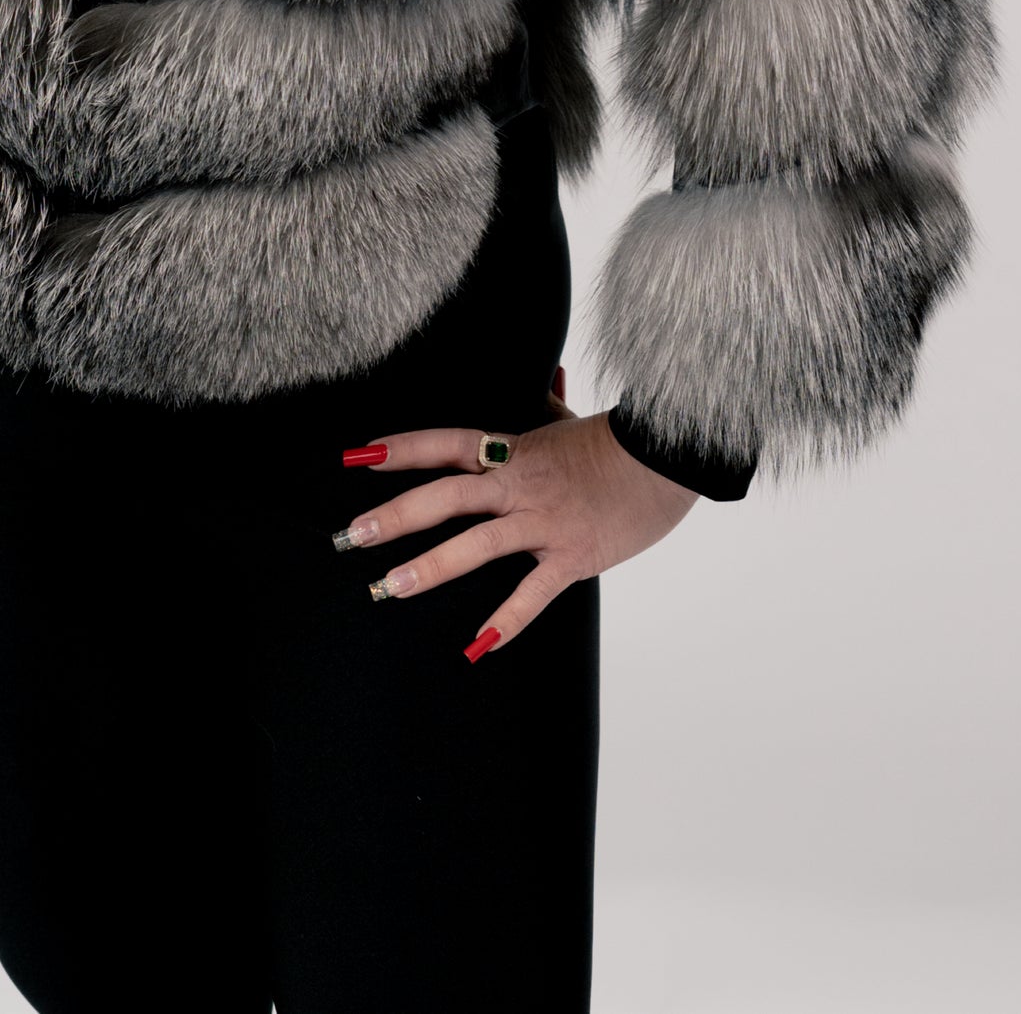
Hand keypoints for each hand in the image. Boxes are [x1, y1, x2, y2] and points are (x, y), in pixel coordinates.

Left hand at [335, 367, 697, 660]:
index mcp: (514, 450)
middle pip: (446, 496)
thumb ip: (551, 403)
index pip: (446, 445)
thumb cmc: (619, 442)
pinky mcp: (571, 557)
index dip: (401, 449)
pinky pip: (533, 594)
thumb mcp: (574, 419)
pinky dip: (505, 623)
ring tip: (388, 587)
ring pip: (477, 545)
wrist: (669, 458)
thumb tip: (549, 373)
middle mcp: (519, 485)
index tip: (357, 457)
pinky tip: (475, 647)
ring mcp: (543, 523)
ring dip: (428, 567)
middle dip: (395, 516)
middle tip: (351, 535)